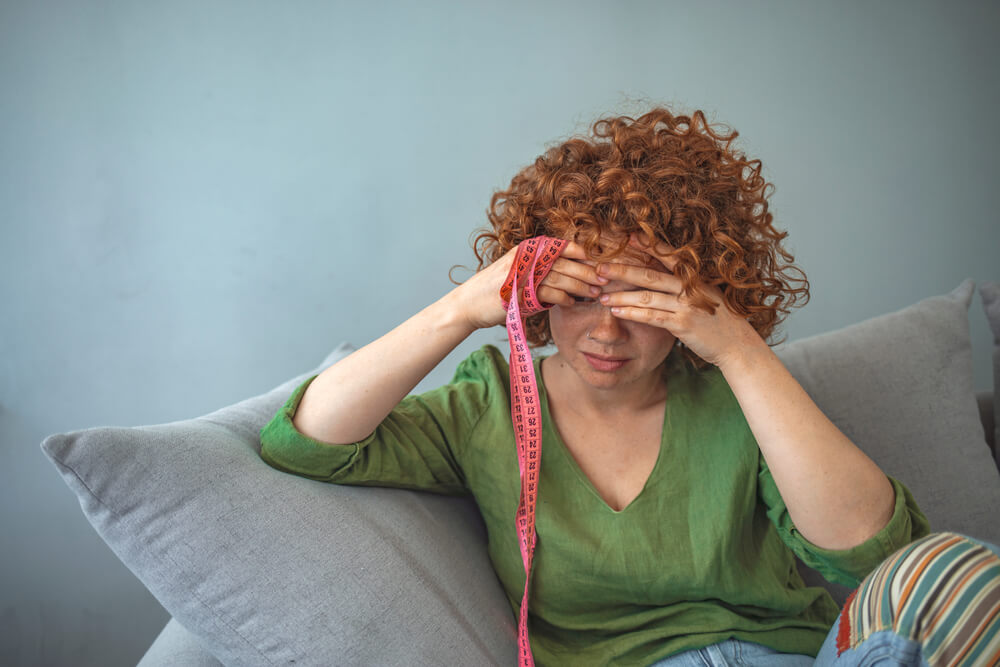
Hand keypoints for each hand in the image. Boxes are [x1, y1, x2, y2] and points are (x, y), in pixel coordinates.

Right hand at [455, 240, 608, 329]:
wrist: (469, 304)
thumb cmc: (498, 290)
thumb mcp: (519, 273)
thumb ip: (542, 269)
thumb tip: (572, 274)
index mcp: (527, 249)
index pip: (560, 245)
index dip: (581, 252)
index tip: (599, 261)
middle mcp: (525, 257)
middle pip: (564, 262)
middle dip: (587, 271)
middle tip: (604, 279)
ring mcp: (520, 274)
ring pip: (559, 277)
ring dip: (579, 286)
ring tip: (594, 293)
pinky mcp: (518, 292)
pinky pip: (548, 293)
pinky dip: (562, 298)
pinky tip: (572, 302)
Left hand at [595, 235, 761, 366]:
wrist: (737, 345)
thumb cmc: (717, 320)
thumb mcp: (705, 295)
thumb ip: (684, 285)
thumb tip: (658, 275)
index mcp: (695, 276)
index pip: (668, 255)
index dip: (647, 245)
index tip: (626, 237)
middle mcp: (690, 287)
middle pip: (650, 274)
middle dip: (622, 270)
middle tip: (599, 267)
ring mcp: (687, 305)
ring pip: (647, 296)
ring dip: (622, 295)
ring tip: (602, 295)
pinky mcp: (683, 324)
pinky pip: (652, 316)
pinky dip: (632, 313)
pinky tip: (616, 311)